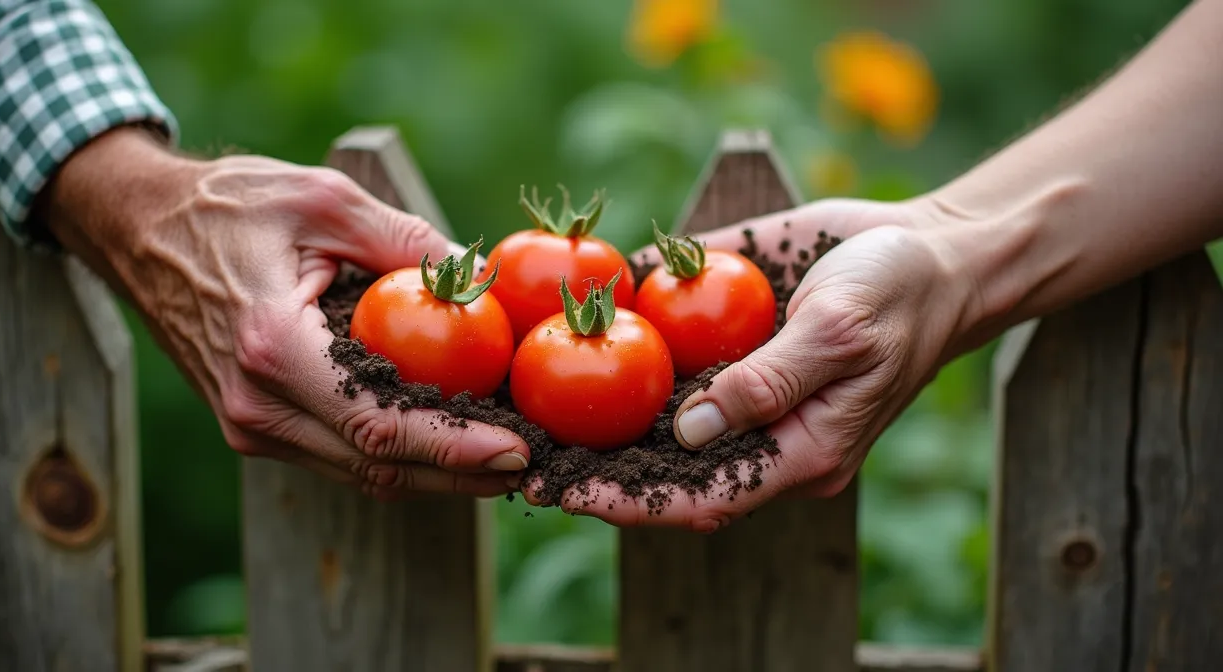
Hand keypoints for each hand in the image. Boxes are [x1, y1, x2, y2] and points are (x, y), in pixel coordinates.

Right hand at [43, 127, 529, 499]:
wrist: (136, 229)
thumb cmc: (228, 204)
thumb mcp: (324, 199)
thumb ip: (407, 241)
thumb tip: (482, 279)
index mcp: (270, 348)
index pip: (377, 424)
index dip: (454, 450)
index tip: (517, 454)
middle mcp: (256, 406)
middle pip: (377, 466)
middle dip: (462, 475)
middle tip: (534, 463)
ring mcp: (249, 426)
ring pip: (360, 472)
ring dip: (436, 472)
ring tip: (506, 456)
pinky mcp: (253, 426)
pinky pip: (339, 454)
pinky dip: (399, 454)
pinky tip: (449, 437)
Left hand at [526, 197, 976, 530]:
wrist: (930, 250)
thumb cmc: (900, 294)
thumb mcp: (839, 333)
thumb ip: (767, 383)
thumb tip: (686, 433)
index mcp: (799, 450)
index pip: (703, 498)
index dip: (632, 503)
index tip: (568, 495)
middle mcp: (763, 429)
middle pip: (669, 469)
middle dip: (598, 468)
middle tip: (522, 459)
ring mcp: (745, 387)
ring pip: (662, 419)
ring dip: (599, 418)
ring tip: (524, 415)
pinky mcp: (734, 342)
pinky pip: (677, 357)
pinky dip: (627, 348)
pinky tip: (571, 337)